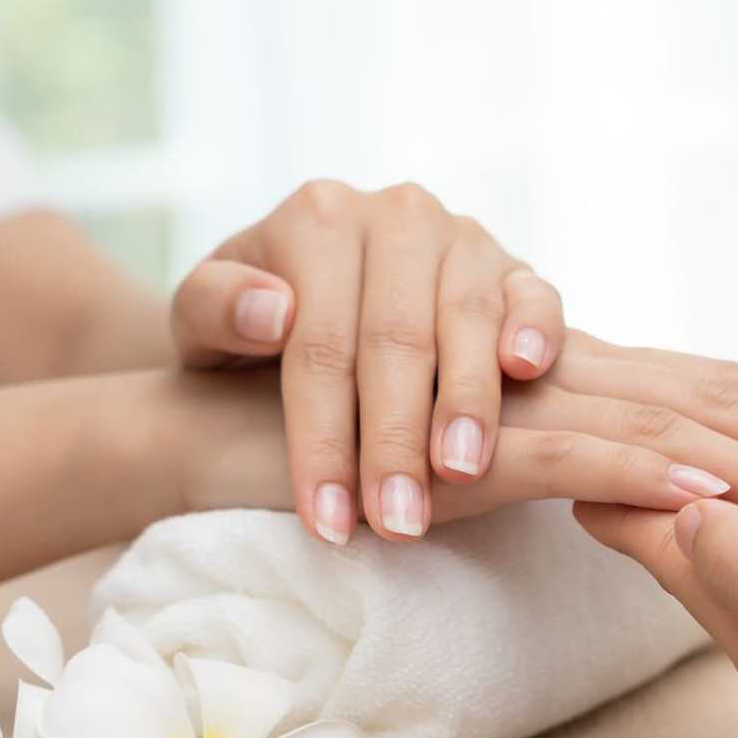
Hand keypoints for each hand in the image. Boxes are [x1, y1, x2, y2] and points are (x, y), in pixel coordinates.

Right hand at [159, 335, 737, 535]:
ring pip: (660, 425)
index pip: (704, 391)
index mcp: (566, 377)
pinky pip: (563, 452)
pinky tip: (717, 503)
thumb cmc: (331, 443)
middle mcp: (552, 371)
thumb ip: (542, 457)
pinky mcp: (455, 441)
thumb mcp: (462, 455)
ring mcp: (506, 402)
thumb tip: (640, 505)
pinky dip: (646, 478)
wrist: (202, 428)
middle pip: (711, 400)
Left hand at [171, 180, 565, 545]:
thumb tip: (271, 312)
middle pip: (396, 337)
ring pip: (467, 317)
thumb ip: (211, 308)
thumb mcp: (201, 323)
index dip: (322, 439)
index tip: (326, 523)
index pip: (319, 343)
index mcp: (316, 219)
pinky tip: (527, 373)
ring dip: (468, 402)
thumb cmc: (248, 332)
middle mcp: (395, 215)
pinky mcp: (513, 267)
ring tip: (459, 474)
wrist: (304, 301)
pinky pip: (535, 294)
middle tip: (397, 522)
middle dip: (395, 440)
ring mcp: (460, 237)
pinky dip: (535, 330)